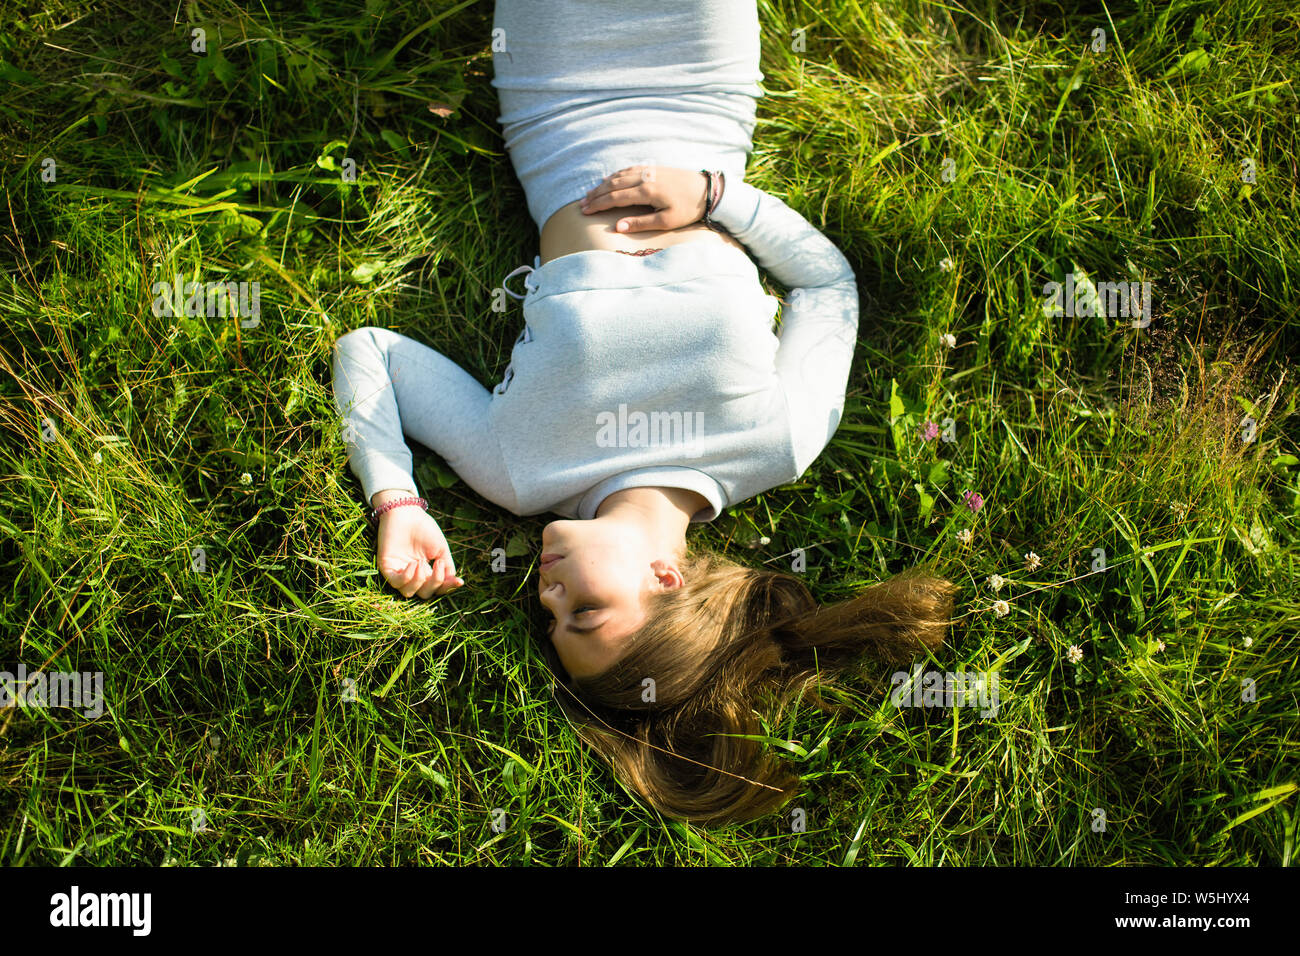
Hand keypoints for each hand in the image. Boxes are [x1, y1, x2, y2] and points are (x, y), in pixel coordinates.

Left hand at [375, 505, 463, 598]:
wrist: (406, 513)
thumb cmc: (424, 528)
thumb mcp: (441, 549)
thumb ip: (447, 567)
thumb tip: (453, 582)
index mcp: (426, 571)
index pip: (437, 588)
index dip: (448, 587)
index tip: (459, 581)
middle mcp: (413, 575)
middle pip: (425, 593)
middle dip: (435, 583)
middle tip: (438, 564)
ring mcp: (399, 572)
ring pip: (409, 592)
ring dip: (419, 581)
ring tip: (421, 562)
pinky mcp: (387, 568)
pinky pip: (396, 583)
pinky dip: (407, 577)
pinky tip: (413, 564)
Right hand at [579, 166, 712, 232]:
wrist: (707, 189)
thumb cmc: (689, 209)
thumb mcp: (667, 221)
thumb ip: (641, 223)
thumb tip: (618, 227)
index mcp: (647, 191)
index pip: (615, 198)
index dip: (598, 205)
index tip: (585, 211)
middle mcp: (644, 178)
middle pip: (612, 185)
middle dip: (595, 195)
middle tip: (582, 205)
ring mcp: (648, 171)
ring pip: (618, 176)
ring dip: (602, 185)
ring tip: (590, 195)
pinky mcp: (653, 168)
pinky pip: (628, 170)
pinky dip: (614, 176)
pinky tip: (608, 182)